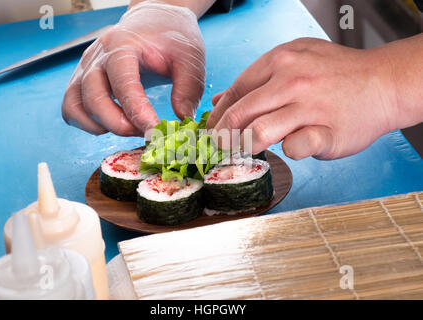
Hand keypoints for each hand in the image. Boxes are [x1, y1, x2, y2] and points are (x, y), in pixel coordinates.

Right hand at [62, 0, 205, 135]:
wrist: (154, 19)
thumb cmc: (171, 36)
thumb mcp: (190, 57)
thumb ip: (189, 88)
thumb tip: (182, 118)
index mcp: (123, 46)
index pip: (123, 84)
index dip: (137, 112)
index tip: (153, 130)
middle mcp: (97, 57)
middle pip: (93, 99)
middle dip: (119, 125)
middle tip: (145, 132)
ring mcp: (85, 69)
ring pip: (76, 107)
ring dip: (101, 126)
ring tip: (131, 128)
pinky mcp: (82, 80)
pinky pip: (72, 108)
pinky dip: (88, 123)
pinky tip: (113, 124)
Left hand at [207, 38, 398, 159]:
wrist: (384, 83)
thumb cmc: (336, 75)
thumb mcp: (294, 61)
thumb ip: (255, 80)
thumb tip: (219, 100)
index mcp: (280, 60)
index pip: (236, 91)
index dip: (218, 115)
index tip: (212, 130)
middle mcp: (292, 80)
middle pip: (240, 113)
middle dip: (223, 135)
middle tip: (220, 147)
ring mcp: (310, 106)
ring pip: (259, 132)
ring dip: (246, 146)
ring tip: (248, 149)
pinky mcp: (327, 131)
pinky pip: (295, 147)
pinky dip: (287, 151)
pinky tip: (290, 147)